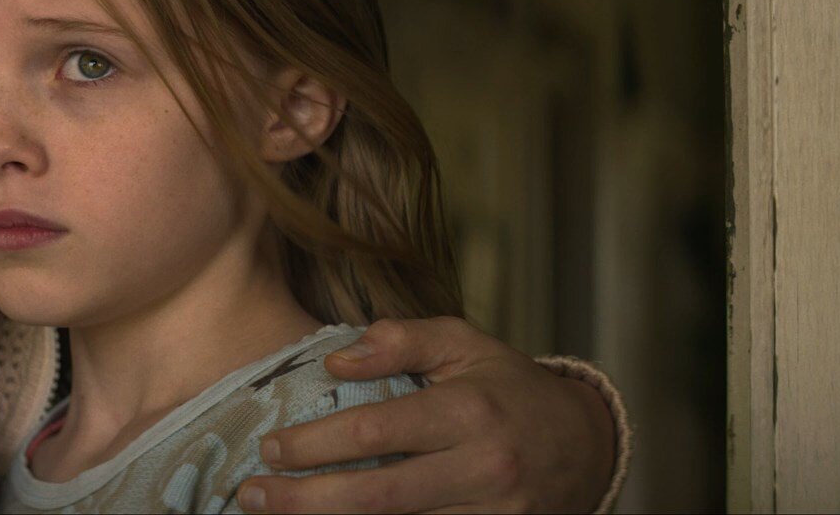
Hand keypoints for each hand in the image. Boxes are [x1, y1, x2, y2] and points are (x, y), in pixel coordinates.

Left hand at [236, 317, 615, 512]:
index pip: (376, 430)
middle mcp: (484, 467)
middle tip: (254, 495)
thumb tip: (337, 359)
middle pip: (378, 496)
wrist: (586, 445)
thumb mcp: (465, 344)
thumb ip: (402, 340)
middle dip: (305, 500)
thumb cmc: (508, 388)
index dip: (315, 443)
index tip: (271, 447)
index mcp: (469, 410)